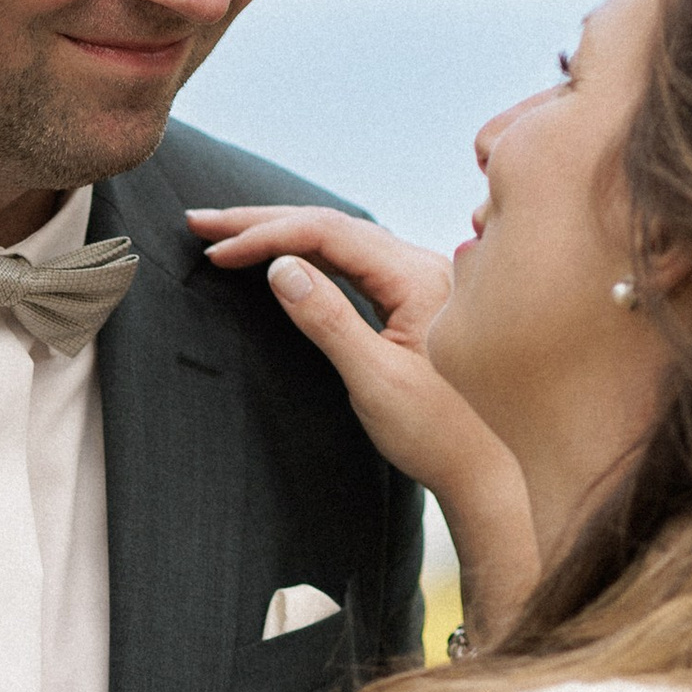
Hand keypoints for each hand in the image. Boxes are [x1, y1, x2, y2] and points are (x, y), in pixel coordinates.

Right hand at [188, 202, 539, 639]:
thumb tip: (280, 268)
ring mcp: (420, 282)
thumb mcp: (375, 381)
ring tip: (229, 233)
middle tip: (202, 221)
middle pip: (332, 226)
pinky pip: (353, 263)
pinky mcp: (413, 302)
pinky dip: (309, 254)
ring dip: (284, 233)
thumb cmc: (439, 433)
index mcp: (417, 278)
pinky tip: (283, 256)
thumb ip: (327, 320)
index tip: (216, 250)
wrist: (489, 470)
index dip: (268, 236)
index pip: (329, 234)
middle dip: (264, 221)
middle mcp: (422, 268)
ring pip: (341, 241)